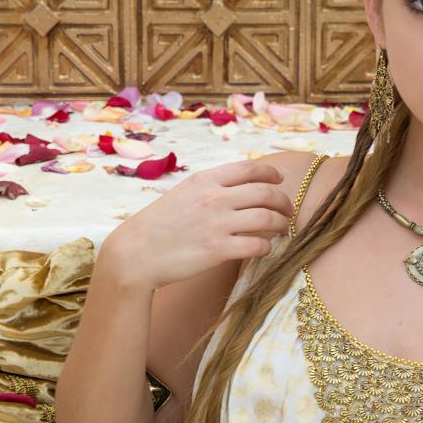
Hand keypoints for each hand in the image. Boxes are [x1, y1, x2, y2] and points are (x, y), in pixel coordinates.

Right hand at [102, 159, 294, 289]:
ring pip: (268, 219)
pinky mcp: (218, 250)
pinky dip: (267, 247)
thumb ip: (210, 189)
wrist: (135, 253)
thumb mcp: (183, 194)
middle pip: (266, 193)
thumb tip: (239, 189)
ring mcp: (217, 223)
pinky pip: (257, 245)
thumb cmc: (157, 225)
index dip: (271, 174)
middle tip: (287, 212)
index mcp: (205, 180)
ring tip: (281, 231)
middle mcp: (214, 197)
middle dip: (283, 202)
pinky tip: (264, 249)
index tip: (279, 180)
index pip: (250, 169)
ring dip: (280, 225)